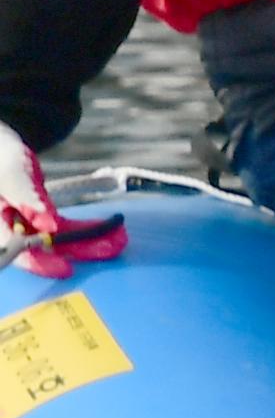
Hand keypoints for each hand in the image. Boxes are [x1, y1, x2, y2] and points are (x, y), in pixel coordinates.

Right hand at [0, 120, 116, 279]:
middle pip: (43, 249)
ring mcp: (29, 226)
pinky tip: (112, 229)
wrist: (2, 149)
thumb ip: (27, 198)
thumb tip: (48, 225)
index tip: (66, 269)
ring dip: (89, 240)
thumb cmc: (1, 157)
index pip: (14, 250)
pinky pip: (66, 228)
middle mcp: (11, 230)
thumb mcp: (11, 175)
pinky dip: (87, 228)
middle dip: (78, 250)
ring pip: (59, 240)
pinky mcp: (43, 219)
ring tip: (120, 240)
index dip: (40, 263)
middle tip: (111, 249)